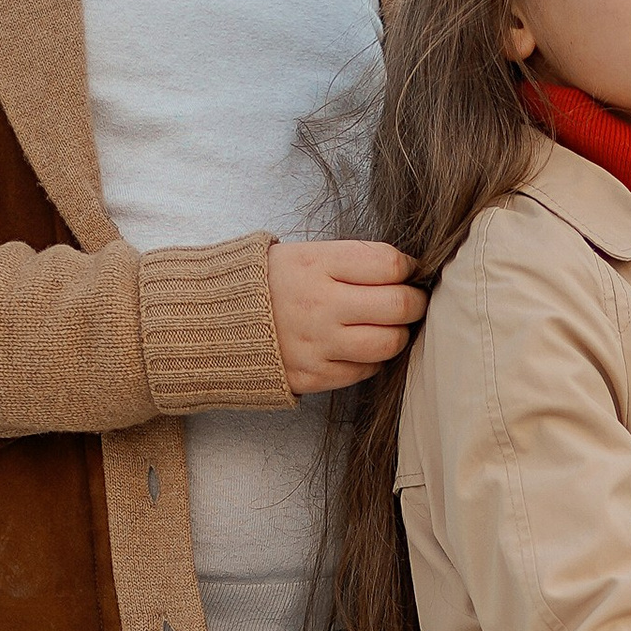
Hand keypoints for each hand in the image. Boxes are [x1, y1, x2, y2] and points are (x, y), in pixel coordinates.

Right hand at [268, 240, 426, 394]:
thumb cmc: (272, 282)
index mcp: (316, 264)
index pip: (389, 264)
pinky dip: (371, 359)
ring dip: (398, 334)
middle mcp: (318, 304)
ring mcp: (316, 344)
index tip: (406, 271)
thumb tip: (406, 272)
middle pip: (398, 305)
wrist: (216, 321)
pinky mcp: (313, 375)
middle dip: (415, 302)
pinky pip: (365, 370)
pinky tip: (359, 346)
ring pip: (388, 343)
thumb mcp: (305, 254)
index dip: (407, 268)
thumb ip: (354, 261)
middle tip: (410, 301)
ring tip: (388, 326)